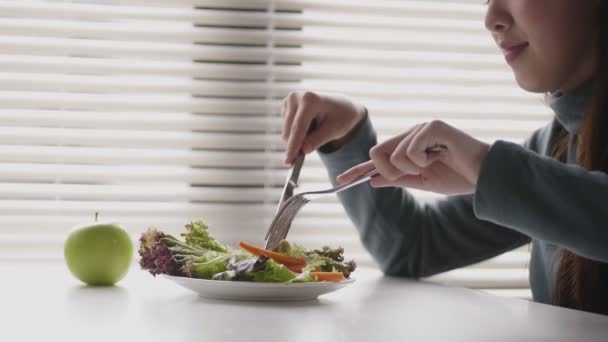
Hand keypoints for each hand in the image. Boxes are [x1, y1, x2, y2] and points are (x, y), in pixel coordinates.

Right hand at [281, 91, 366, 164]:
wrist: (342, 106)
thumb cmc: (341, 117)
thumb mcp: (334, 130)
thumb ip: (317, 140)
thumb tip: (303, 150)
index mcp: (310, 99)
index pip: (298, 127)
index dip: (293, 146)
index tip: (289, 161)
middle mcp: (296, 96)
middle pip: (289, 130)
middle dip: (296, 145)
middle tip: (304, 155)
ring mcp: (289, 100)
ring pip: (286, 131)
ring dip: (298, 139)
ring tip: (315, 132)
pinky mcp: (286, 105)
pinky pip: (286, 127)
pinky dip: (296, 133)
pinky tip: (309, 127)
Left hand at [337, 120, 490, 194]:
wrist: (484, 176)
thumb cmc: (457, 176)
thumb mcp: (421, 181)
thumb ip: (397, 179)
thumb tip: (372, 180)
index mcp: (408, 145)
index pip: (377, 157)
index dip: (358, 169)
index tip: (341, 180)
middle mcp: (412, 133)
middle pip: (377, 154)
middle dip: (392, 171)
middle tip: (415, 172)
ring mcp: (422, 127)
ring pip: (393, 156)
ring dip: (412, 168)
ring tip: (434, 162)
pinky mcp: (433, 126)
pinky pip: (410, 150)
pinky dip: (423, 160)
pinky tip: (440, 156)